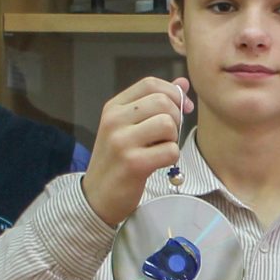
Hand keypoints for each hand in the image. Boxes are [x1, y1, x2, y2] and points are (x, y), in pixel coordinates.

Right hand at [80, 74, 190, 226]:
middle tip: (168, 136)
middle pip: (163, 102)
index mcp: (114, 107)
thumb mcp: (129, 127)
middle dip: (176, 118)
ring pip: (168, 125)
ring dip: (173, 139)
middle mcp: (115, 120)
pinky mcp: (133, 163)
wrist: (96, 196)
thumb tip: (183, 83)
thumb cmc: (117, 159)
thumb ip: (153, 103)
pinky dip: (171, 158)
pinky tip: (158, 163)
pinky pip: (171, 151)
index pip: (151, 84)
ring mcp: (122, 141)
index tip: (183, 108)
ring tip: (160, 149)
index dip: (173, 93)